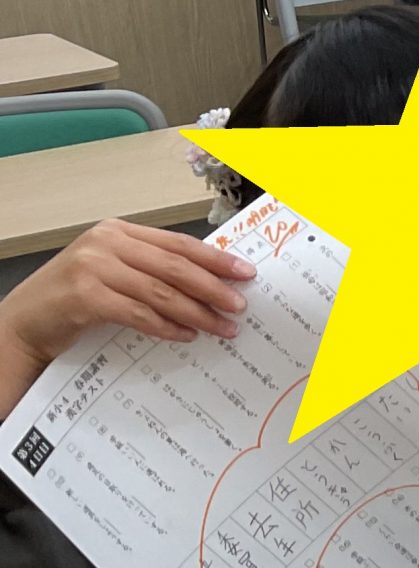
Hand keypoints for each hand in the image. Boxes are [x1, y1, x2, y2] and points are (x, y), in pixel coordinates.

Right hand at [0, 221, 254, 371]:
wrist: (25, 321)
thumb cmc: (73, 297)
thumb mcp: (112, 271)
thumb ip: (150, 269)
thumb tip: (209, 281)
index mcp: (118, 232)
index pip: (178, 243)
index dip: (215, 258)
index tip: (245, 273)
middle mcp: (106, 243)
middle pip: (174, 266)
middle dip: (212, 287)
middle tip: (239, 305)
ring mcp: (93, 268)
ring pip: (160, 291)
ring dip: (196, 312)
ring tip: (221, 327)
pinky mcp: (85, 296)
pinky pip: (139, 313)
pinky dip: (166, 326)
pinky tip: (186, 335)